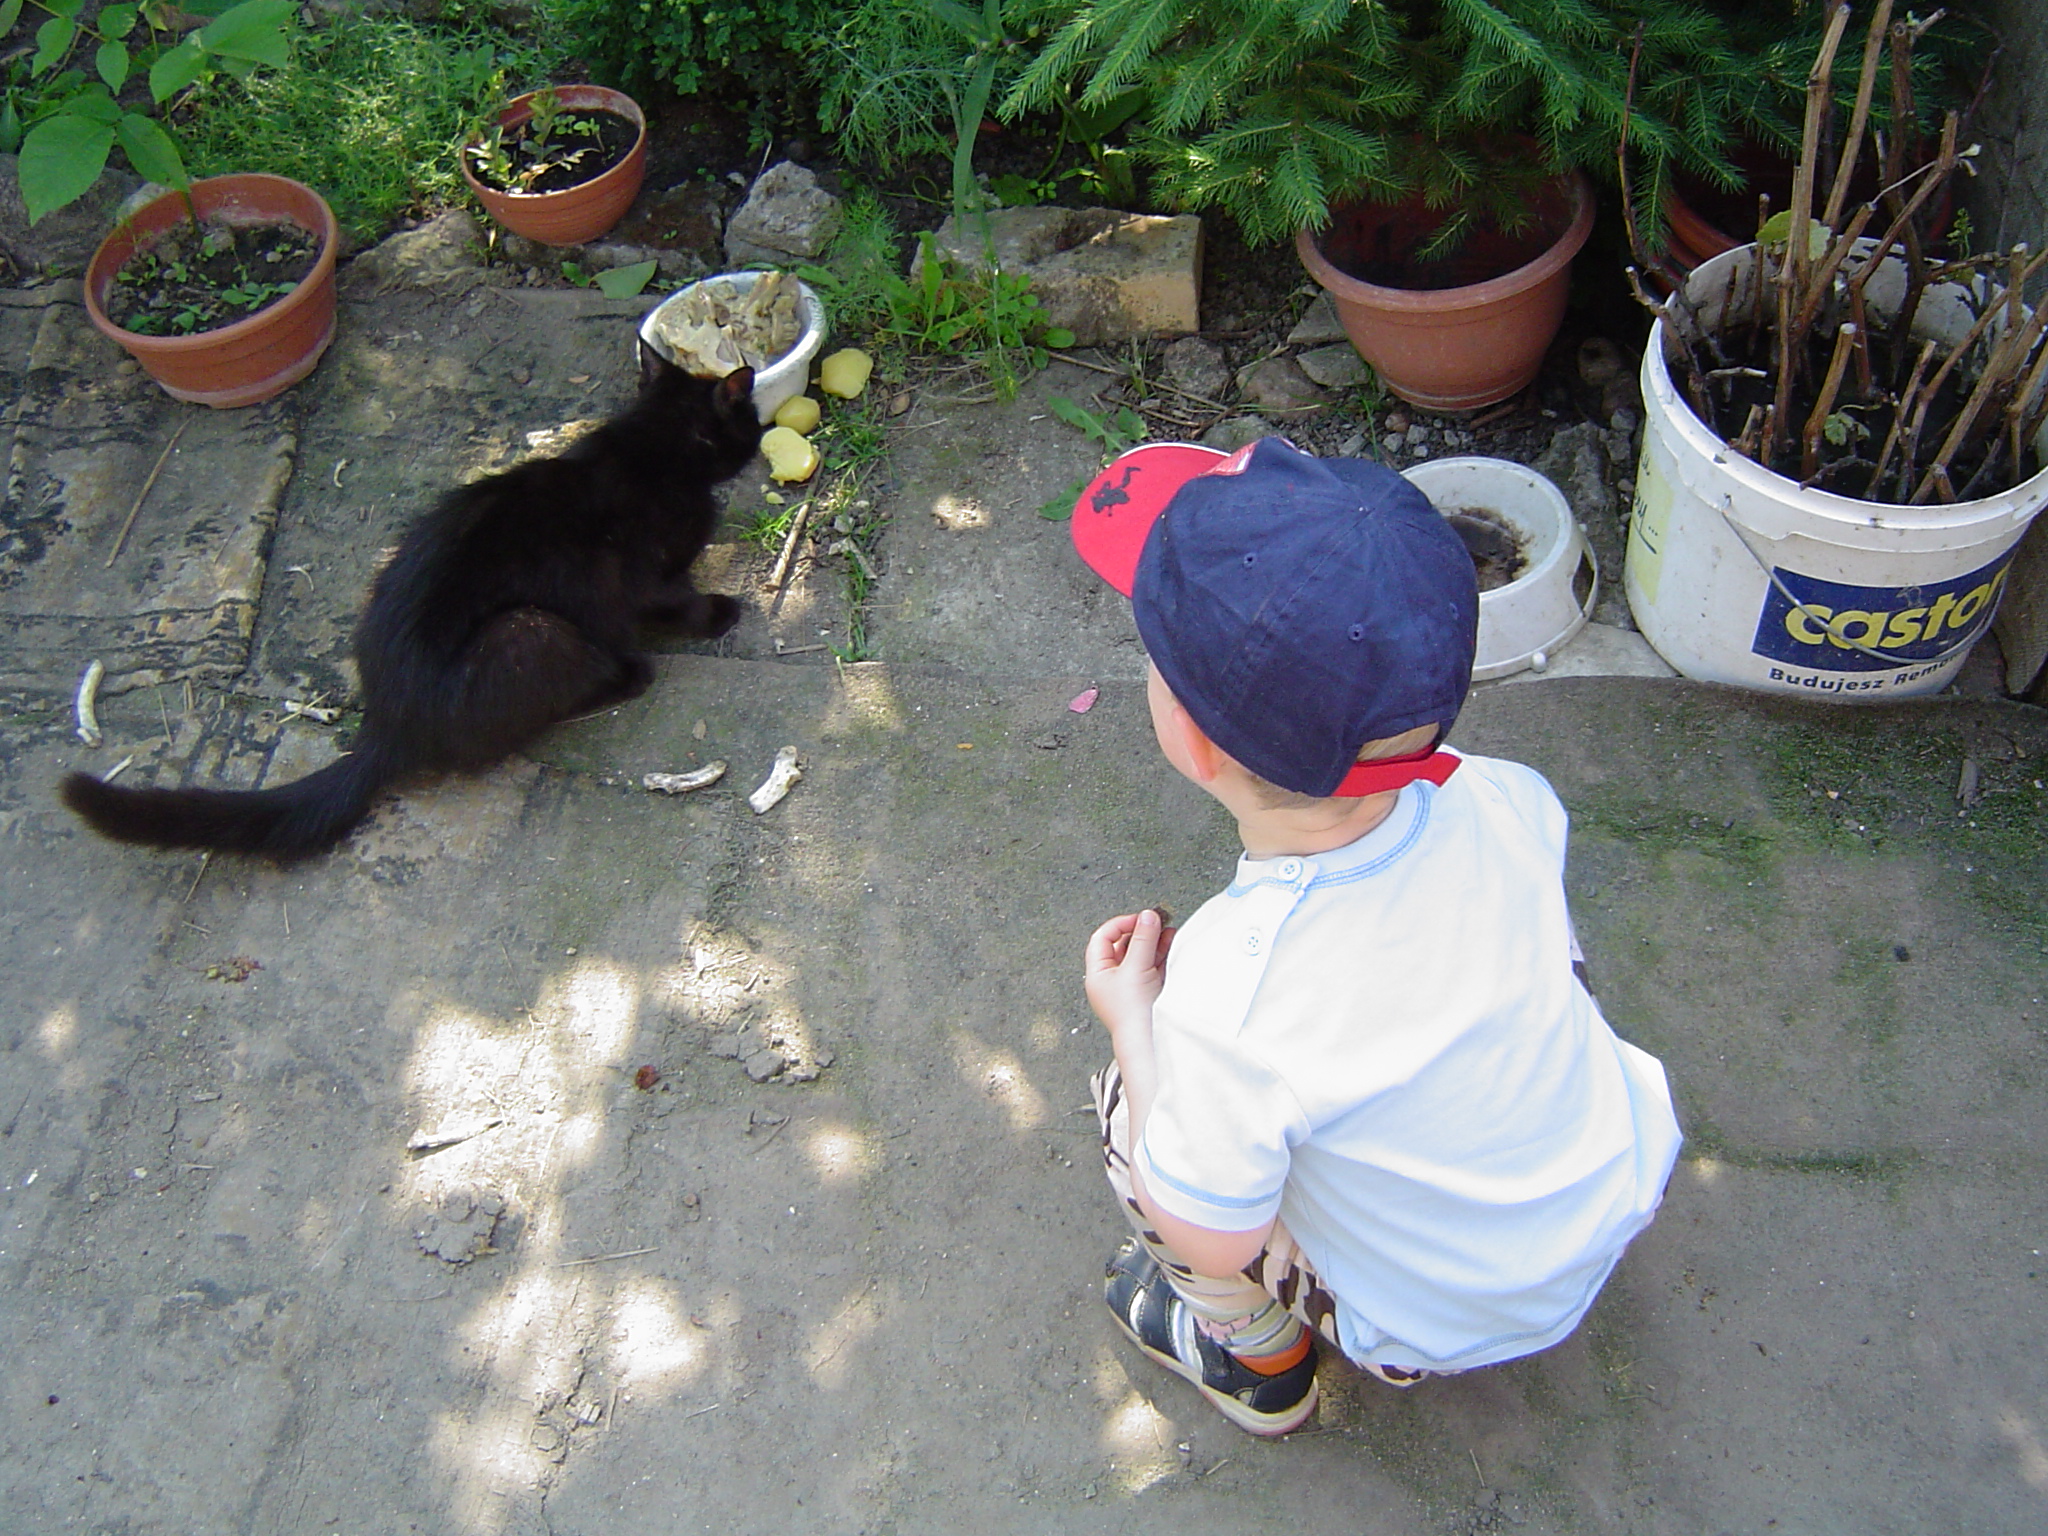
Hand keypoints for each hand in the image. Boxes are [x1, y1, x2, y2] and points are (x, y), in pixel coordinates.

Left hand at [1084, 907, 1175, 1038]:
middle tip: (1155, 922)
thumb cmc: (1133, 1015)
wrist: (1148, 1041)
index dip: (1120, 925)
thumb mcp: (1135, 968)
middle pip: (1124, 945)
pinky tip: (1170, 943)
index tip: (1138, 919)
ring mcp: (1130, 985)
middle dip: (1141, 931)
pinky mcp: (1147, 990)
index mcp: (1098, 974)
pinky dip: (1161, 953)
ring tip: (1166, 930)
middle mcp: (1112, 979)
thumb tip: (1147, 917)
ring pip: (1140, 954)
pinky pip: (1152, 965)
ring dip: (1153, 940)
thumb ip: (1142, 939)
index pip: (1102, 939)